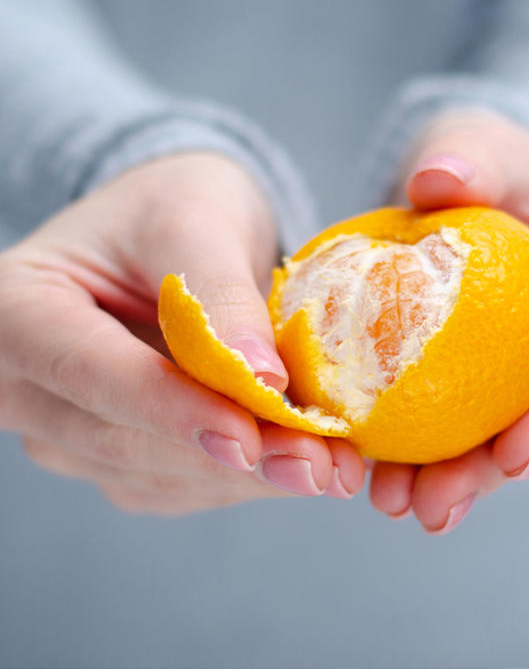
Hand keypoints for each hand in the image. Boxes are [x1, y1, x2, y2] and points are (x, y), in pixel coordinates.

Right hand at [0, 153, 364, 513]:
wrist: (176, 232)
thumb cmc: (174, 206)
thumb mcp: (195, 221)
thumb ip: (219, 295)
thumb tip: (261, 379)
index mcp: (16, 311)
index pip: (89, 372)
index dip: (172, 410)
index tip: (249, 437)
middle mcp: (27, 385)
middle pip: (124, 439)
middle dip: (232, 458)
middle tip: (322, 467)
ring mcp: (70, 431)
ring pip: (160, 475)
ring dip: (253, 478)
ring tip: (335, 468)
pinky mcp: (120, 457)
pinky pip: (184, 483)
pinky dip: (250, 476)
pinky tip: (308, 461)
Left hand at [369, 112, 528, 532]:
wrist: (484, 205)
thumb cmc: (498, 171)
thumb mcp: (488, 146)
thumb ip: (475, 154)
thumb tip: (443, 180)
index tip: (513, 453)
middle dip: (500, 466)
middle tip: (436, 501)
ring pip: (524, 438)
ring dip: (464, 479)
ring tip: (400, 503)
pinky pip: (492, 432)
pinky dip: (445, 459)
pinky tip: (396, 485)